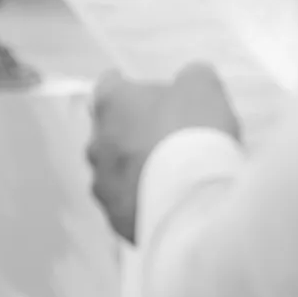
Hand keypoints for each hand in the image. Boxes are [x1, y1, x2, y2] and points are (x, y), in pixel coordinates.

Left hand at [86, 63, 239, 242]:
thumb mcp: (202, 88)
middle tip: (163, 135)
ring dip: (135, 170)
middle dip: (131, 132)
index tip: (137, 90)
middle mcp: (95, 144)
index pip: (109, 85)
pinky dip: (143, 201)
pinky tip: (167, 201)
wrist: (191, 198)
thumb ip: (192, 78)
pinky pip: (128, 205)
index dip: (126, 86)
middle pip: (109, 131)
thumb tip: (190, 80)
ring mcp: (102, 185)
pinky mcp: (115, 219)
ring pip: (114, 172)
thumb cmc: (191, 132)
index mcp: (109, 104)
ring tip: (167, 174)